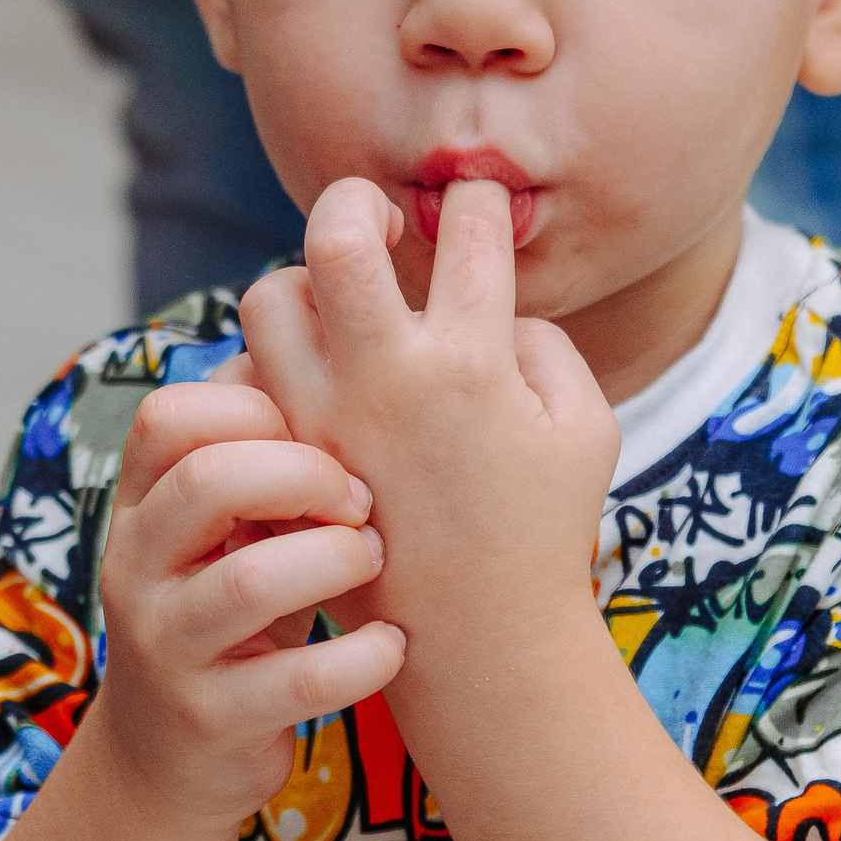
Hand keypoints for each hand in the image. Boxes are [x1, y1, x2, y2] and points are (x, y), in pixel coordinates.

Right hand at [86, 380, 406, 827]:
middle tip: (364, 501)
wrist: (174, 760)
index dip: (262, 407)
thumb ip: (261, 445)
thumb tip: (329, 323)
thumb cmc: (233, 611)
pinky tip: (394, 647)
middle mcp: (138, 566)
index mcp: (144, 501)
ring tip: (375, 562)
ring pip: (250, 580)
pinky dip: (362, 659)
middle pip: (207, 477)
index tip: (327, 433)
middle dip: (306, 474)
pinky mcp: (210, 719)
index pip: (176, 413)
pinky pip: (295, 680)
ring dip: (337, 561)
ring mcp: (167, 646)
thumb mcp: (230, 524)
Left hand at [236, 179, 618, 658]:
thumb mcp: (587, 428)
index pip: (467, 225)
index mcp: (473, 360)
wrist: (479, 642)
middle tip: (384, 221)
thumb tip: (489, 305)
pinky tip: (320, 368)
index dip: (476, 198)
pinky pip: (253, 369)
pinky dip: (280, 355)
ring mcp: (327, 415)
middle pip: (340, 235)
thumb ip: (543, 344)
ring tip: (346, 303)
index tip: (475, 205)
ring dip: (308, 282)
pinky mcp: (291, 453)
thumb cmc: (546, 531)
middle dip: (360, 201)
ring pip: (274, 294)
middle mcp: (389, 376)